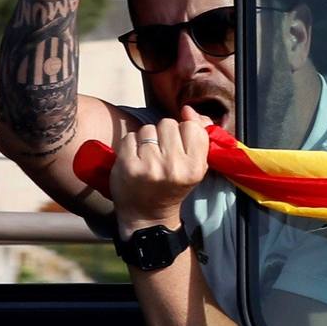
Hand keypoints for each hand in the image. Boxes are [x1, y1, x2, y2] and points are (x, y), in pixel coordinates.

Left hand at [111, 107, 211, 228]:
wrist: (148, 215)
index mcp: (195, 167)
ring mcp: (150, 166)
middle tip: (161, 155)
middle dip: (163, 135)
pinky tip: (135, 160)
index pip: (192, 127)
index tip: (178, 148)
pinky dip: (130, 145)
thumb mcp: (195, 165)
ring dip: (146, 139)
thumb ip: (198, 134)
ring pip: (148, 128)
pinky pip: (130, 136)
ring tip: (147, 158)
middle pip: (168, 124)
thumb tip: (188, 110)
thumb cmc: (172, 186)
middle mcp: (174, 167)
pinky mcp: (128, 165)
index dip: (183, 132)